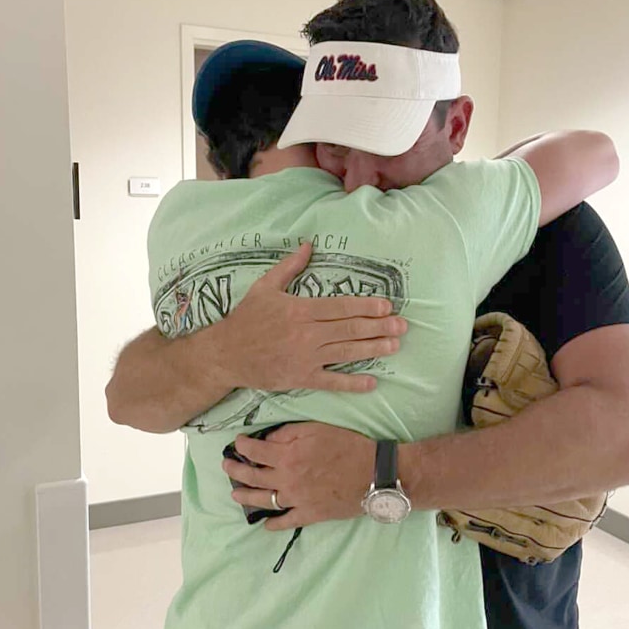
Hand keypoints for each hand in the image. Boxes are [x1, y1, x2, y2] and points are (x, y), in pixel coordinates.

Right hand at [209, 243, 406, 392]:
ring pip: (346, 353)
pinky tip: (372, 382)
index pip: (341, 306)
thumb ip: (289, 267)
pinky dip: (353, 383)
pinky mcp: (301, 378)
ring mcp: (305, 357)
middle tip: (402, 326)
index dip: (366, 306)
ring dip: (373, 349)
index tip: (387, 306)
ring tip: (394, 346)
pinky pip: (332, 382)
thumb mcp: (264, 287)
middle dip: (379, 327)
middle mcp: (307, 334)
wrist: (225, 354)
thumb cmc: (246, 319)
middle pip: (350, 329)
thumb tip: (309, 245)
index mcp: (301, 310)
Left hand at [222, 422, 373, 529]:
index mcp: (287, 456)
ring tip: (236, 495)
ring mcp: (296, 500)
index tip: (238, 443)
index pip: (255, 451)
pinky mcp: (309, 514)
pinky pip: (286, 521)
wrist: (372, 473)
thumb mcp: (317, 428)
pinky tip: (265, 524)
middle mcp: (286, 480)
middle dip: (236, 470)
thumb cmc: (347, 446)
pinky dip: (273, 524)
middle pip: (253, 477)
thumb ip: (289, 433)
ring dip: (246, 497)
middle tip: (227, 466)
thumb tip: (269, 439)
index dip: (242, 446)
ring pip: (263, 500)